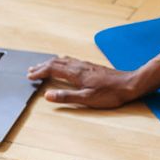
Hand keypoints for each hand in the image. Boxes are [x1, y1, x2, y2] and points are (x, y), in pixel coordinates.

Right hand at [27, 56, 143, 108]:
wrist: (129, 84)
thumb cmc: (110, 93)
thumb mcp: (87, 99)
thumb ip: (67, 97)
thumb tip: (48, 95)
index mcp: (76, 74)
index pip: (52, 69)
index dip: (40, 72)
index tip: (30, 76)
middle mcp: (79, 66)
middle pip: (56, 62)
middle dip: (42, 66)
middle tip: (31, 70)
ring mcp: (86, 65)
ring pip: (64, 60)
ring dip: (51, 63)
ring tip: (43, 66)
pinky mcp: (91, 67)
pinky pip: (71, 61)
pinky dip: (61, 62)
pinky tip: (64, 65)